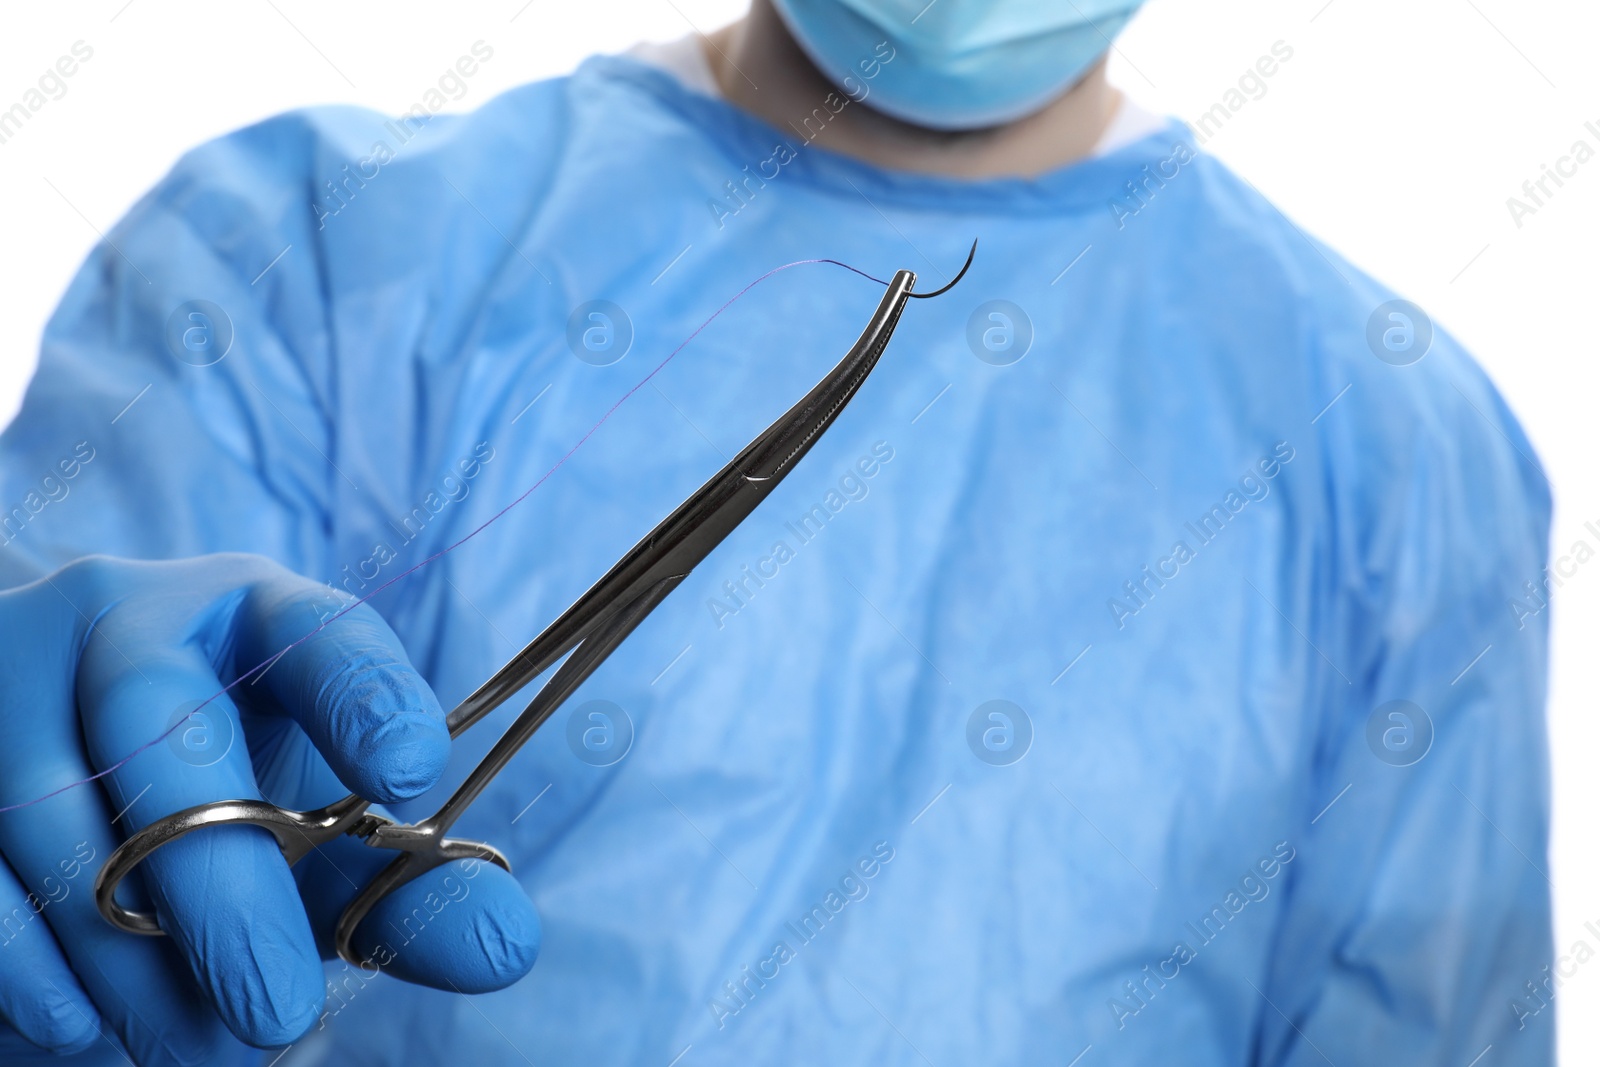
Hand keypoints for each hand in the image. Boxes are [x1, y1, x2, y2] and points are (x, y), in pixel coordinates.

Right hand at [0, 554, 539, 1063]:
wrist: (73, 760)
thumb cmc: (232, 789)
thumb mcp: (324, 821)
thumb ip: (409, 886)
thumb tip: (508, 946)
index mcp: (259, 614)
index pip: (318, 629)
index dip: (366, 695)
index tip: (416, 773)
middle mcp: (125, 622)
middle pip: (160, 727)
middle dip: (221, 882)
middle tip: (278, 1012)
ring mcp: (7, 679)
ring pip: (49, 819)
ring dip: (127, 962)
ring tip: (206, 1045)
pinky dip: (31, 970)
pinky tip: (89, 1025)